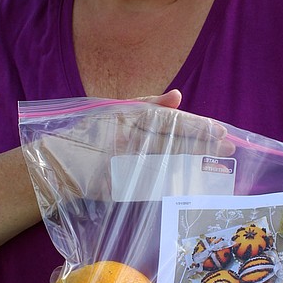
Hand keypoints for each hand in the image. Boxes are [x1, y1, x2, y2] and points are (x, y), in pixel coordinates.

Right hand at [26, 91, 232, 204]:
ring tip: (217, 164)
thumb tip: (178, 95)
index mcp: (126, 117)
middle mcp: (125, 139)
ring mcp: (122, 164)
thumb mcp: (113, 110)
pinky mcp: (118, 186)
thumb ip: (147, 104)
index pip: (169, 121)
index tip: (219, 130)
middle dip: (203, 145)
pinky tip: (192, 183)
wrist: (55, 163)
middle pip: (173, 142)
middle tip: (228, 148)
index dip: (196, 126)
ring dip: (194, 164)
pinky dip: (174, 184)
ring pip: (167, 164)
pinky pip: (152, 186)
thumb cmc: (87, 134)